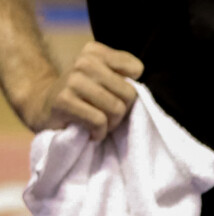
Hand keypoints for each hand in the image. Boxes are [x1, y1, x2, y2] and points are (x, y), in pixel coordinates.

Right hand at [23, 41, 143, 140]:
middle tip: (107, 113)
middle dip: (123, 109)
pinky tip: (90, 131)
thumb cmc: (83, 95)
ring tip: (99, 122)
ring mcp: (73, 81)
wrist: (43, 106)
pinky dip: (99, 132)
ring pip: (116, 108)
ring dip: (111, 124)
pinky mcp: (64, 101)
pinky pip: (99, 121)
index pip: (135, 68)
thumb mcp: (103, 77)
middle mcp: (84, 62)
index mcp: (95, 52)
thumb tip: (137, 84)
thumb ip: (123, 74)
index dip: (131, 88)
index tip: (116, 94)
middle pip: (129, 93)